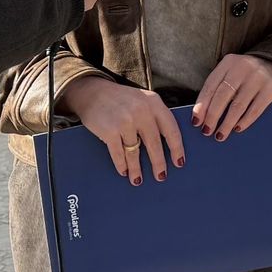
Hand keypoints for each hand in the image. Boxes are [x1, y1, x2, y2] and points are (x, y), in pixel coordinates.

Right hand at [58, 76, 183, 183]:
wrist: (92, 91)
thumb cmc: (121, 100)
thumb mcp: (142, 100)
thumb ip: (155, 116)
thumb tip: (167, 146)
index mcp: (154, 102)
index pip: (171, 130)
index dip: (177, 149)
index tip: (179, 163)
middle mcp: (141, 111)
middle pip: (154, 144)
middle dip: (158, 163)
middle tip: (161, 176)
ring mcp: (125, 121)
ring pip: (135, 152)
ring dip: (137, 169)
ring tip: (138, 179)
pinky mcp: (109, 130)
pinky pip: (119, 154)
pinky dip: (122, 165)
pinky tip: (124, 171)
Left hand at [193, 54, 271, 139]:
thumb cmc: (245, 75)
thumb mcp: (231, 73)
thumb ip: (219, 87)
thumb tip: (203, 115)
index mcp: (228, 63)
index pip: (211, 85)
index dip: (202, 105)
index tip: (196, 121)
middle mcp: (242, 68)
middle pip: (222, 96)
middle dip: (212, 116)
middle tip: (206, 131)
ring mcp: (258, 78)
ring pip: (238, 105)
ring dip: (227, 123)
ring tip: (220, 135)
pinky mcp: (271, 89)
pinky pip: (255, 109)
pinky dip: (245, 121)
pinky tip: (237, 129)